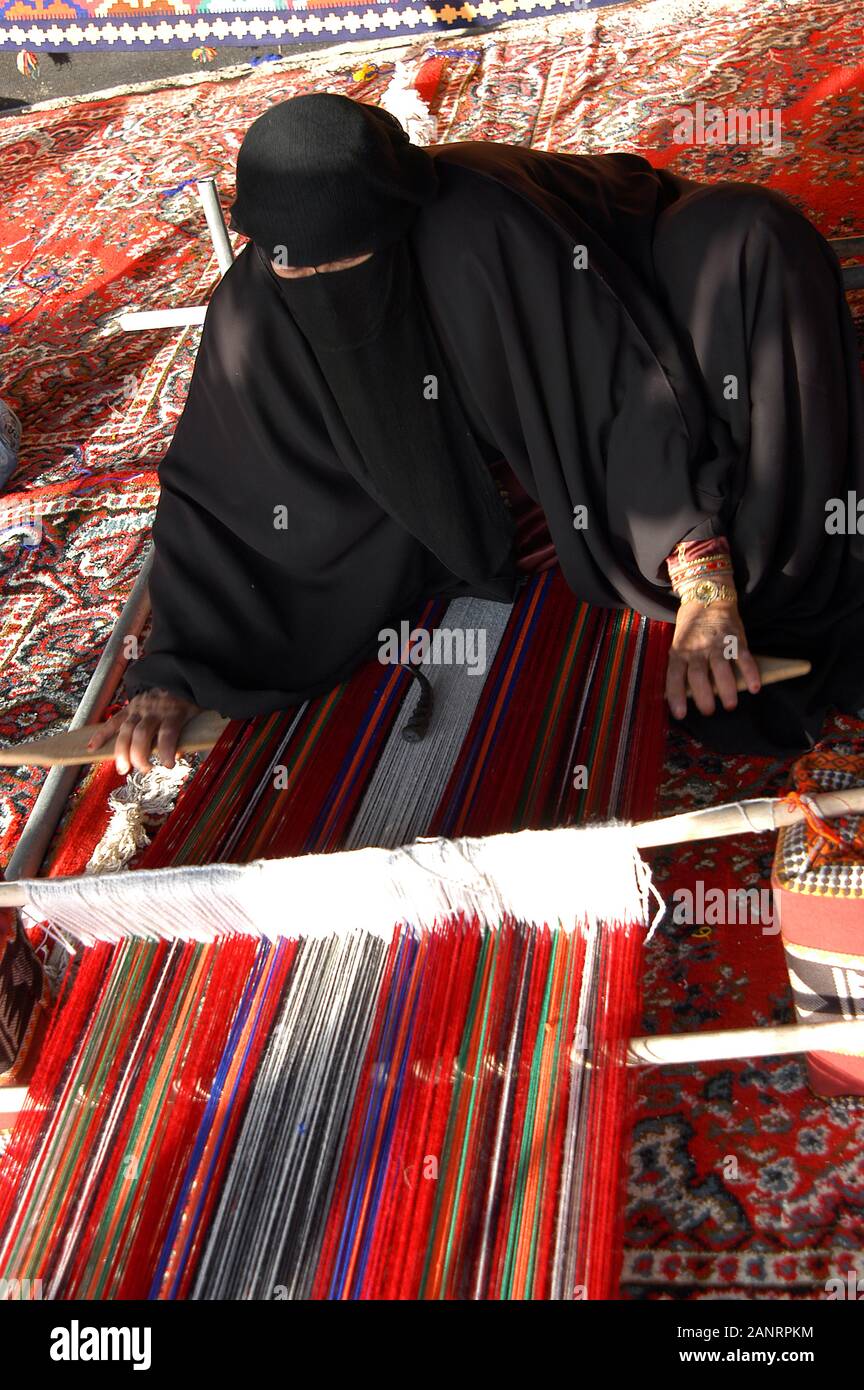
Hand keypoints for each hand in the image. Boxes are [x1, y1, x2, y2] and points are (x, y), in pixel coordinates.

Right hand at [86, 688, 200, 774]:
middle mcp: (155, 711)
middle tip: (143, 769)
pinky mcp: (130, 708)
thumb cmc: (188, 702)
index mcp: (174, 713)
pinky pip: (113, 721)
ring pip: (126, 730)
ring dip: (122, 750)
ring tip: (122, 768)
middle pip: (142, 733)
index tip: (168, 765)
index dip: (167, 750)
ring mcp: (140, 709)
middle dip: (139, 754)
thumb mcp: (196, 716)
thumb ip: (188, 735)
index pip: (168, 733)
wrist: (179, 676)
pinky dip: (102, 734)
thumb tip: (176, 755)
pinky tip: (92, 747)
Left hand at [665, 597, 760, 719]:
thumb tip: (680, 694)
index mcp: (679, 651)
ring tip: (730, 705)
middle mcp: (697, 648)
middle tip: (709, 712)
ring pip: (720, 669)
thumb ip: (680, 665)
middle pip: (698, 676)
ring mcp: (717, 643)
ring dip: (726, 689)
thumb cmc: (691, 627)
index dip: (676, 696)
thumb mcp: (678, 644)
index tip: (680, 714)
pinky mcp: (735, 638)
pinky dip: (750, 673)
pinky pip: (743, 658)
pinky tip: (754, 688)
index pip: (674, 676)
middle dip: (704, 697)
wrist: (708, 597)